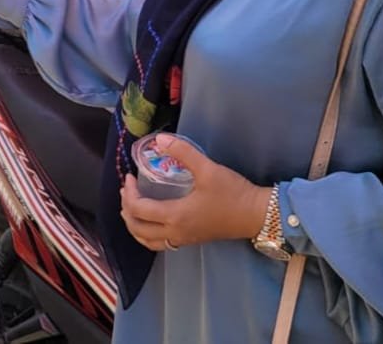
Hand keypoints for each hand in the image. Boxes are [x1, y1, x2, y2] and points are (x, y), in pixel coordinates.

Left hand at [119, 134, 270, 250]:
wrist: (256, 215)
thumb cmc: (232, 192)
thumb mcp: (207, 169)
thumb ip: (183, 152)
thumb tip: (158, 139)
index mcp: (175, 216)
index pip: (139, 210)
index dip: (129, 193)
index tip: (130, 177)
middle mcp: (175, 232)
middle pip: (137, 228)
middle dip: (126, 210)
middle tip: (128, 191)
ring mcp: (183, 239)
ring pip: (147, 241)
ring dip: (134, 226)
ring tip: (132, 208)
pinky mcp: (191, 240)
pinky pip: (159, 243)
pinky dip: (147, 234)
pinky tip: (152, 220)